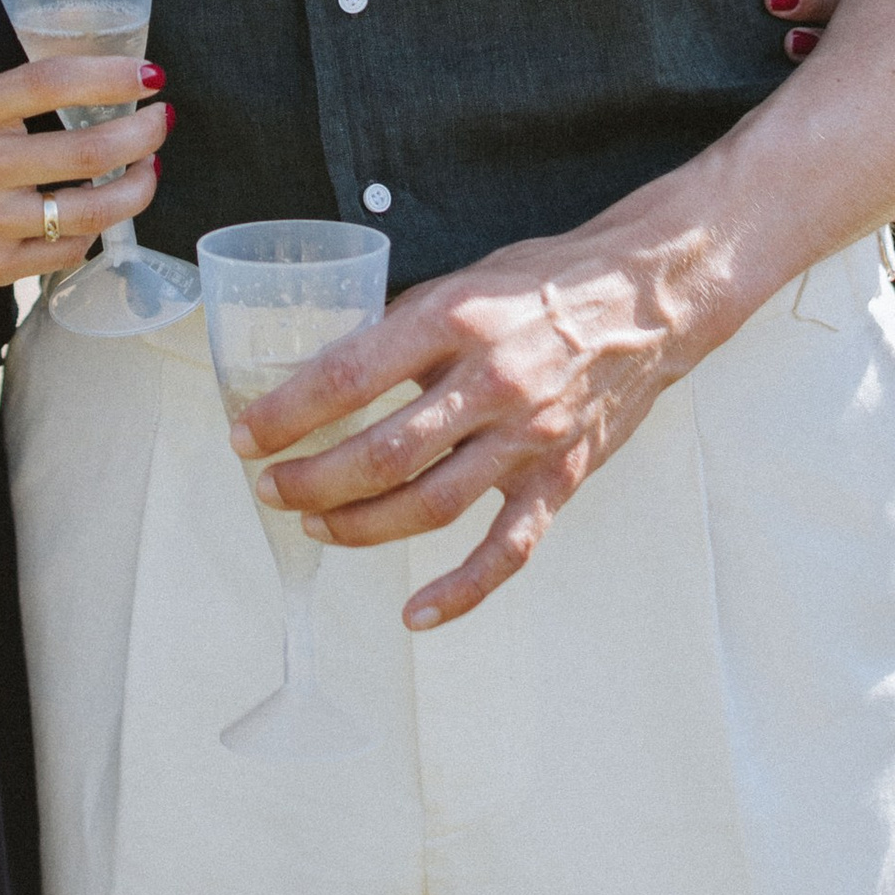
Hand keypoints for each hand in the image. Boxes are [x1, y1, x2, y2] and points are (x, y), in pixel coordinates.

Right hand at [0, 55, 168, 301]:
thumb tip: (74, 99)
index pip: (52, 82)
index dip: (112, 75)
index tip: (150, 72)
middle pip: (87, 151)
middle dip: (143, 133)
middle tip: (163, 120)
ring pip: (89, 210)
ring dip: (135, 188)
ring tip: (149, 170)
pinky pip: (63, 252)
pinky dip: (92, 231)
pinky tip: (99, 214)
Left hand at [228, 212, 719, 629]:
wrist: (647, 299)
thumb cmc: (542, 284)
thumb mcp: (458, 283)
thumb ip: (399, 330)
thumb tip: (326, 375)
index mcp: (453, 321)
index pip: (347, 377)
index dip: (286, 415)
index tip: (246, 436)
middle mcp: (490, 383)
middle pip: (381, 454)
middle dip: (310, 481)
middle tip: (270, 489)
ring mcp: (527, 438)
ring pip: (428, 506)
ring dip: (361, 527)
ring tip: (316, 528)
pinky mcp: (560, 478)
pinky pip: (506, 551)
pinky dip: (459, 591)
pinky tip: (415, 611)